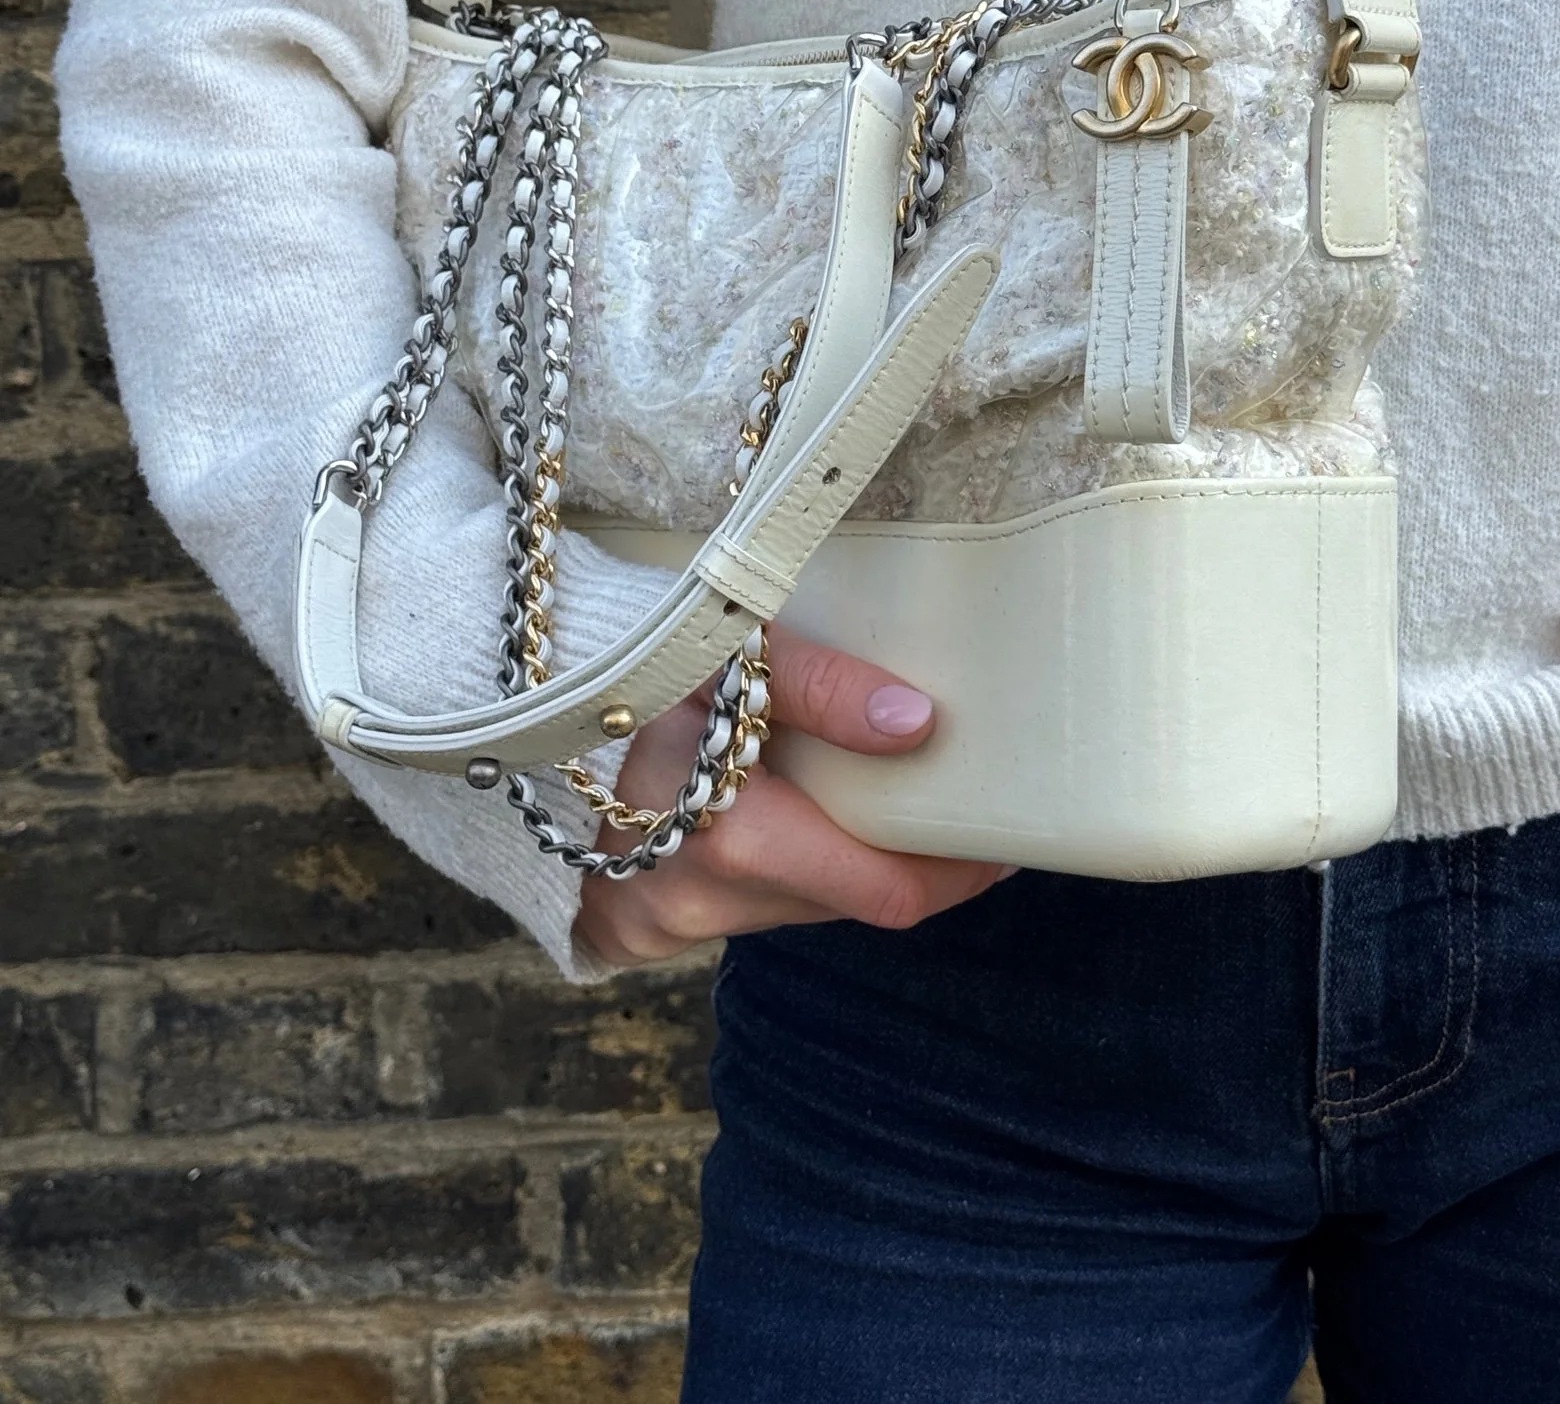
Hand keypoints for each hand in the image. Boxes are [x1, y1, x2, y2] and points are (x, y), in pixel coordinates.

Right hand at [574, 625, 1011, 967]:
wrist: (532, 718)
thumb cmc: (642, 672)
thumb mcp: (731, 651)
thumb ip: (824, 686)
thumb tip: (919, 724)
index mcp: (730, 834)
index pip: (885, 890)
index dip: (959, 870)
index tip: (1009, 832)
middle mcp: (708, 896)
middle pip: (861, 903)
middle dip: (921, 863)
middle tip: (972, 813)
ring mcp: (683, 921)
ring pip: (817, 905)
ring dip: (863, 861)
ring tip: (904, 800)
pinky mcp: (668, 926)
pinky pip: (771, 905)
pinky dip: (809, 865)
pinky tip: (822, 815)